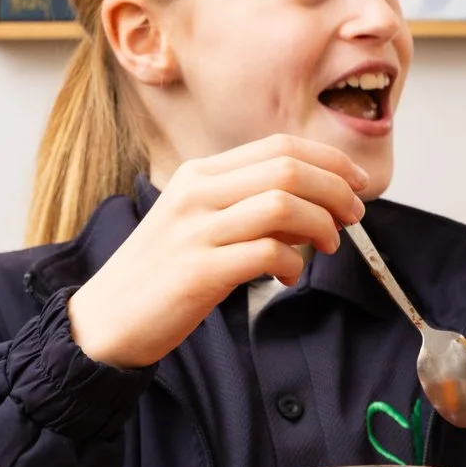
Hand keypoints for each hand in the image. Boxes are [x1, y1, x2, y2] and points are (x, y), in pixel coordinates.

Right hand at [69, 134, 368, 368]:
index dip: (330, 160)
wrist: (107, 320)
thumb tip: (317, 203)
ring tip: (326, 247)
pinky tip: (288, 277)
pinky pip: (266, 252)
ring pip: (282, 205)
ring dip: (320, 225)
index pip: (280, 145)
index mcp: (200, 174)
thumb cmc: (164, 273)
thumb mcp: (201, 222)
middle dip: (335, 191)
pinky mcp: (198, 271)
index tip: (357, 183)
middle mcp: (196, 193)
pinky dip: (291, 263)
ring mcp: (195, 230)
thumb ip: (250, 205)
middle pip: (287, 169)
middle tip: (353, 218)